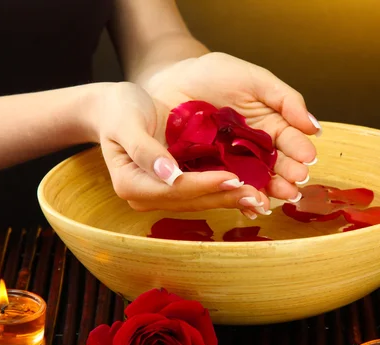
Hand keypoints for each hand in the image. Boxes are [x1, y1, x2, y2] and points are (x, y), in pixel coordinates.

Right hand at [90, 82, 267, 216]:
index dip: (204, 185)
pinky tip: (250, 191)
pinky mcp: (176, 187)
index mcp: (131, 184)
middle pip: (190, 200)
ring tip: (260, 197)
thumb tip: (168, 173)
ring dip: (230, 199)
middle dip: (224, 197)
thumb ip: (144, 149)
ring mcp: (162, 194)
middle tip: (257, 195)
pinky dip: (225, 191)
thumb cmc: (120, 109)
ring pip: (200, 200)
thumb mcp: (127, 123)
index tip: (232, 177)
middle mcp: (147, 195)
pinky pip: (203, 192)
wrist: (119, 108)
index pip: (173, 189)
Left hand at [138, 52, 321, 203]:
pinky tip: (250, 205)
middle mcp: (256, 149)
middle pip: (276, 166)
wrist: (170, 82)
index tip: (307, 158)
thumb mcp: (253, 80)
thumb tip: (313, 126)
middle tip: (297, 181)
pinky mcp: (210, 175)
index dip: (299, 150)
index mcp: (270, 125)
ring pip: (255, 181)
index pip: (290, 141)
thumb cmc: (212, 75)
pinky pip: (227, 189)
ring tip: (279, 195)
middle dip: (288, 174)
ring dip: (269, 191)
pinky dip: (239, 199)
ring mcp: (234, 164)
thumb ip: (285, 99)